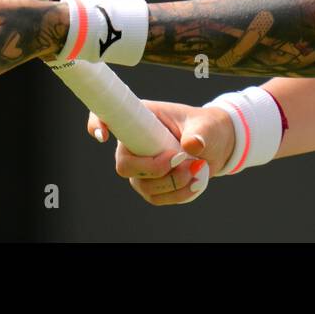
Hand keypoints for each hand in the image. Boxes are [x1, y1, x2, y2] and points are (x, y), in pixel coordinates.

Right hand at [87, 100, 235, 204]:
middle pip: (125, 165)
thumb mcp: (207, 125)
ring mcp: (140, 166)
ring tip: (196, 169)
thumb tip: (192, 145)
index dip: (97, 123)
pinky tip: (195, 183)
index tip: (104, 135)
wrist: (217, 146)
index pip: (108, 115)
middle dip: (153, 168)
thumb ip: (201, 133)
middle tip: (181, 159)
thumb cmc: (207, 128)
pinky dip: (178, 194)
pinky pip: (156, 197)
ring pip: (142, 185)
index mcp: (142, 117)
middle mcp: (134, 143)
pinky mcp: (150, 184)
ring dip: (171, 183)